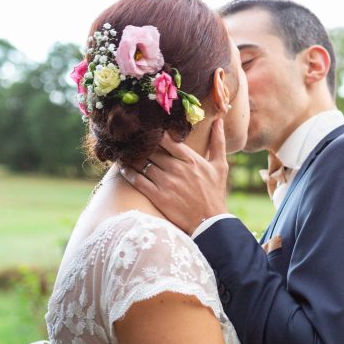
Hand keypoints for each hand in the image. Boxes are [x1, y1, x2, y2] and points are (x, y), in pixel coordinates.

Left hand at [120, 120, 229, 234]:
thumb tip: (219, 121)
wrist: (210, 222)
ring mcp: (166, 182)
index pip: (167, 140)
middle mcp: (177, 168)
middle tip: (130, 139)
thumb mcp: (220, 166)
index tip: (147, 130)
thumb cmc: (215, 193)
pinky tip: (123, 167)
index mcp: (191, 159)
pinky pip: (138, 180)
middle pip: (152, 150)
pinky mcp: (158, 196)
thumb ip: (219, 142)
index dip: (155, 133)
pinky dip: (129, 172)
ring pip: (143, 163)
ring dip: (132, 156)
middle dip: (141, 144)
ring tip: (124, 151)